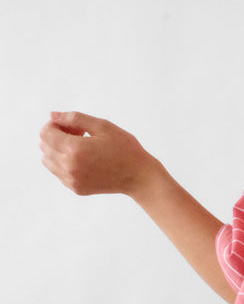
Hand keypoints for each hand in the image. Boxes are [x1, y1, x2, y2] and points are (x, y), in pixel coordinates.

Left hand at [39, 111, 156, 196]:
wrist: (139, 176)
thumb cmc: (125, 148)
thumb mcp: (103, 126)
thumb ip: (75, 118)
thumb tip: (53, 115)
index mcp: (74, 149)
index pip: (46, 133)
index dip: (55, 124)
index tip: (73, 125)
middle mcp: (68, 166)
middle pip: (44, 146)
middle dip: (57, 136)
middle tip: (80, 133)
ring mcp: (71, 180)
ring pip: (48, 161)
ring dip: (58, 150)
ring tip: (81, 147)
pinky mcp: (75, 188)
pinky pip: (58, 172)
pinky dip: (65, 163)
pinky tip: (85, 159)